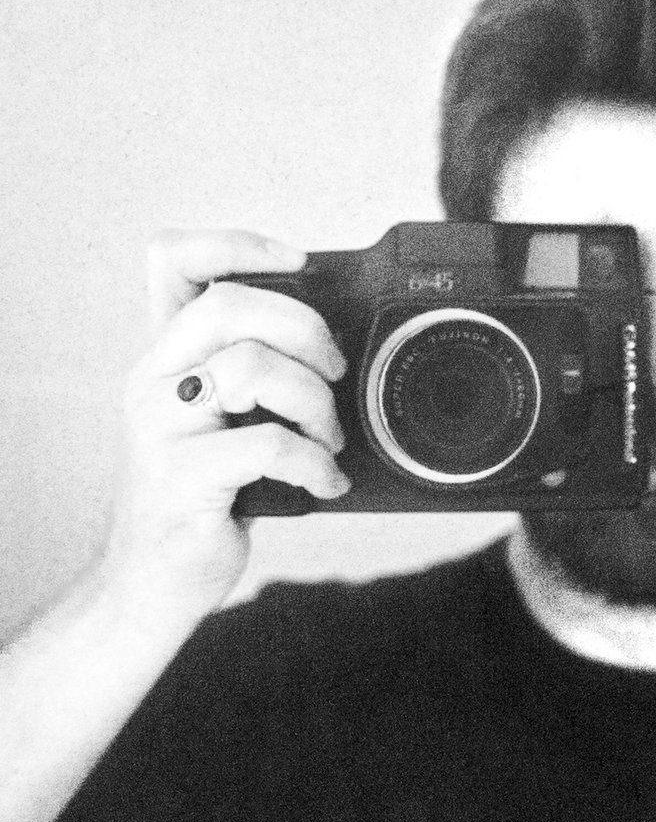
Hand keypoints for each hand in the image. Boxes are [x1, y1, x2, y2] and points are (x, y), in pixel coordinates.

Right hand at [101, 229, 349, 619]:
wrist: (153, 579)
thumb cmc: (205, 492)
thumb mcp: (222, 419)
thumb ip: (255, 374)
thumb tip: (336, 344)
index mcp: (167, 354)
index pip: (174, 260)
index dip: (238, 242)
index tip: (299, 261)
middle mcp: (155, 379)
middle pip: (229, 305)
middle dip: (305, 329)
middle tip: (333, 369)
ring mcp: (161, 427)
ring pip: (252, 368)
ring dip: (316, 402)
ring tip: (328, 437)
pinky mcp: (181, 478)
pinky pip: (269, 445)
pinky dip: (316, 462)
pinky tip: (325, 482)